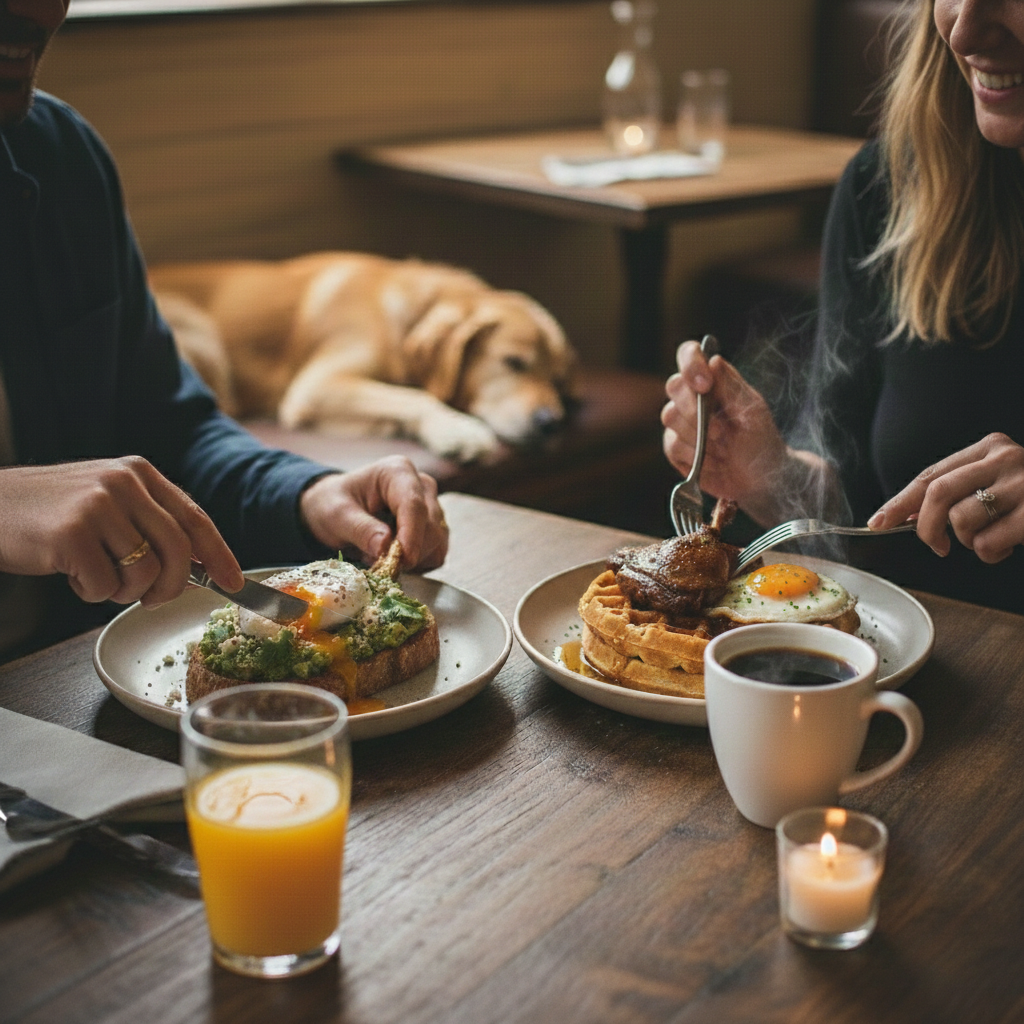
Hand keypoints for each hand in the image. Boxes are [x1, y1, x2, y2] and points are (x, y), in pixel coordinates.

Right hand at [0, 457, 243, 606]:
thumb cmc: (51, 513)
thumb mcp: (107, 501)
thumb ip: (150, 521)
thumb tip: (198, 563)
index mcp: (139, 473)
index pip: (194, 518)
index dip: (219, 554)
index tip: (235, 582)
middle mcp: (124, 483)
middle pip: (178, 551)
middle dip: (173, 586)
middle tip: (154, 600)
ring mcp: (98, 505)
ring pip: (145, 572)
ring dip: (126, 592)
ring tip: (99, 578)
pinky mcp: (71, 533)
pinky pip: (106, 585)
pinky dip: (93, 592)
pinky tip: (72, 575)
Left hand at [299, 457, 448, 570]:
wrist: (336, 508)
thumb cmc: (334, 504)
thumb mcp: (337, 514)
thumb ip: (360, 528)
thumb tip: (384, 547)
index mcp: (398, 471)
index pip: (414, 504)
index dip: (412, 535)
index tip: (402, 561)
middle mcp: (421, 485)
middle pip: (431, 525)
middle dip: (410, 551)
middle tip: (378, 564)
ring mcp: (432, 506)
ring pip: (437, 541)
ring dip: (413, 559)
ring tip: (379, 557)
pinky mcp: (434, 528)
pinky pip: (436, 553)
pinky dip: (418, 564)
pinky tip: (393, 559)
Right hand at [662, 340, 791, 517]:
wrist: (759, 481)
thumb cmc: (761, 441)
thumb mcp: (754, 411)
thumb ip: (732, 386)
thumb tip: (713, 360)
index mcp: (713, 380)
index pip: (689, 354)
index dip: (690, 364)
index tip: (704, 385)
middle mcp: (692, 397)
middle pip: (674, 385)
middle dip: (696, 409)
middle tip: (721, 430)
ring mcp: (680, 422)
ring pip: (670, 415)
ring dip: (698, 435)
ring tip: (722, 447)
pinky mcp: (674, 448)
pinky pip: (671, 445)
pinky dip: (694, 455)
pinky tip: (712, 461)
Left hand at [868, 433, 1023, 562]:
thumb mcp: (998, 483)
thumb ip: (958, 492)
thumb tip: (909, 514)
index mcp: (990, 448)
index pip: (930, 475)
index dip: (899, 501)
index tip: (877, 522)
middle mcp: (1006, 458)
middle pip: (938, 493)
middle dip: (926, 527)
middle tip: (936, 547)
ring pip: (962, 520)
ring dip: (968, 543)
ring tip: (991, 541)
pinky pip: (989, 542)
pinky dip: (989, 553)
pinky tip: (1007, 546)